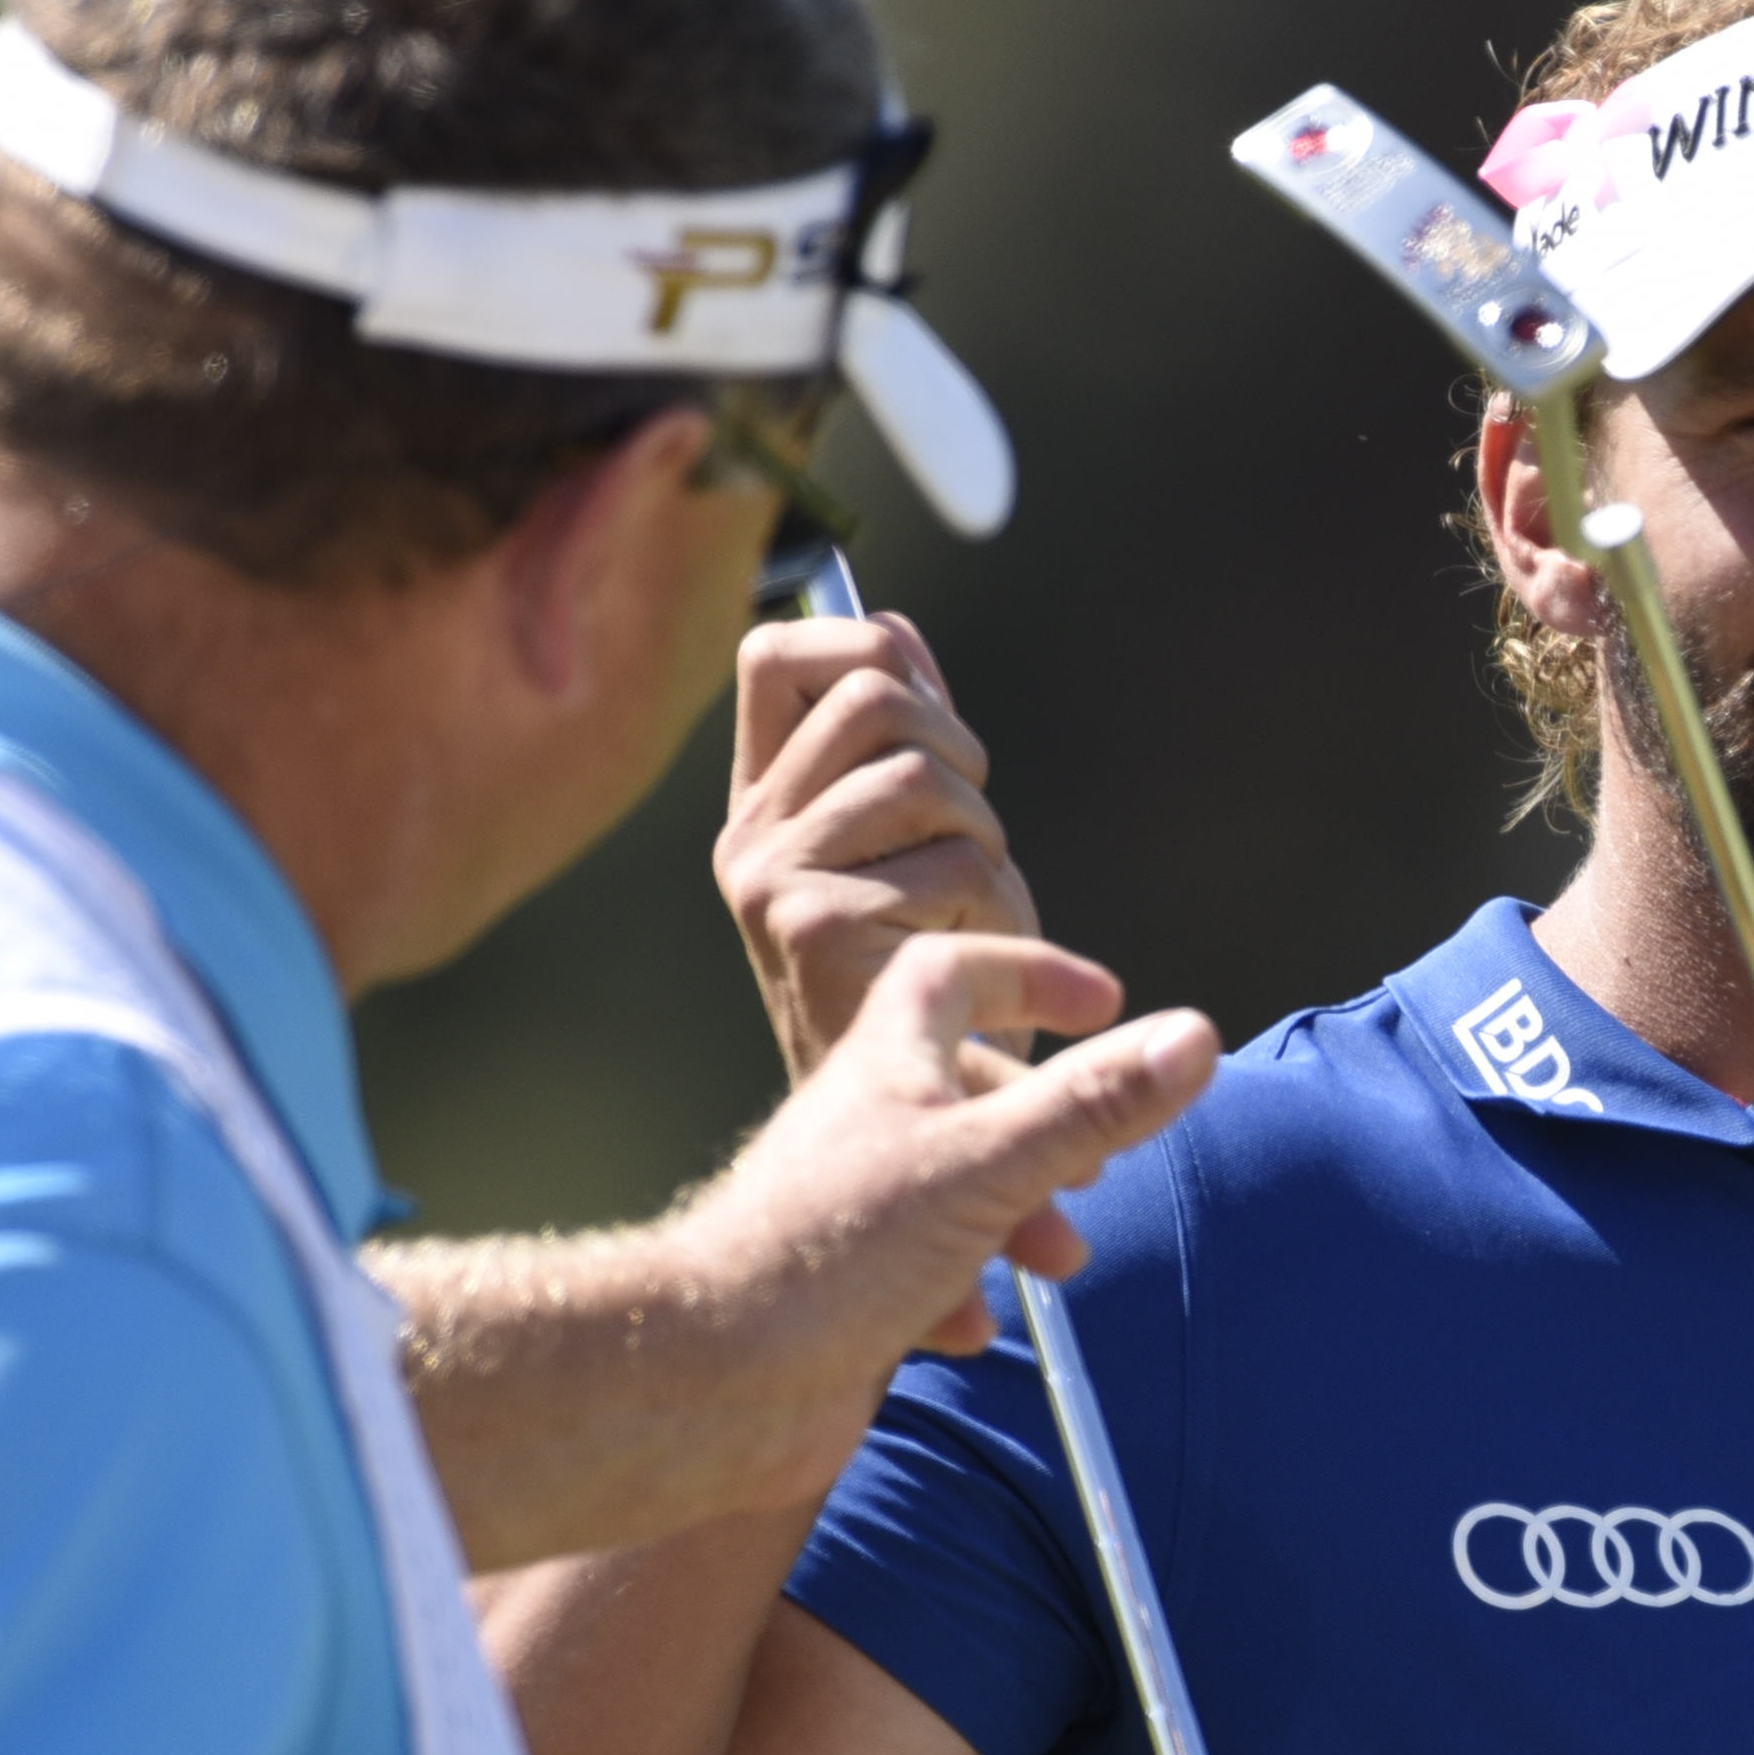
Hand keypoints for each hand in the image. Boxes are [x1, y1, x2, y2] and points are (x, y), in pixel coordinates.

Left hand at [381, 935, 1212, 1566]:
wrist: (713, 1379)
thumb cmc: (831, 1255)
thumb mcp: (986, 1166)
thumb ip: (1089, 1105)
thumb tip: (1193, 1036)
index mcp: (884, 1068)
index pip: (956, 975)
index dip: (1031, 972)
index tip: (1106, 1002)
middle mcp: (859, 1128)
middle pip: (963, 1089)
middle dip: (1047, 1124)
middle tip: (1103, 1164)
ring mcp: (846, 1211)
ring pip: (949, 1190)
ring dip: (1014, 1219)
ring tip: (1059, 1262)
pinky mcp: (838, 1292)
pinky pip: (916, 1275)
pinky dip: (959, 1294)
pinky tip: (968, 1330)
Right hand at [719, 607, 1030, 1085]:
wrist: (914, 1130)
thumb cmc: (926, 983)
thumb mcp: (910, 841)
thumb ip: (902, 739)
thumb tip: (894, 624)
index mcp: (762, 806)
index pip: (776, 656)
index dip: (861, 647)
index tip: (925, 708)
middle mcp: (751, 839)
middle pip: (876, 692)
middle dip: (960, 750)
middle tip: (971, 840)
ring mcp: (776, 883)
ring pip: (924, 773)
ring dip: (986, 838)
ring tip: (974, 914)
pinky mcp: (818, 929)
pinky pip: (955, 860)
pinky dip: (1002, 906)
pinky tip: (978, 964)